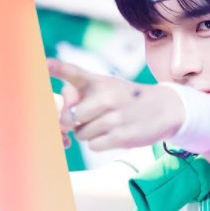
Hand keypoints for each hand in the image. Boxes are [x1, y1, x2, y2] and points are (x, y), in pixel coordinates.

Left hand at [47, 59, 184, 150]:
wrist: (164, 108)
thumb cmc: (126, 98)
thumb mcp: (107, 86)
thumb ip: (81, 94)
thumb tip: (63, 115)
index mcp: (100, 82)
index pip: (75, 73)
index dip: (58, 68)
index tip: (45, 64)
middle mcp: (107, 97)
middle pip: (70, 118)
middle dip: (74, 122)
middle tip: (90, 117)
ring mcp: (114, 118)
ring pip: (81, 134)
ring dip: (89, 133)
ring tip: (107, 124)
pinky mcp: (121, 136)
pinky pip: (93, 146)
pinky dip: (100, 143)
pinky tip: (114, 133)